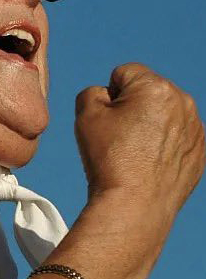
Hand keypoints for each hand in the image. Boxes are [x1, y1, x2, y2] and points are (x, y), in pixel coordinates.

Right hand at [74, 63, 204, 216]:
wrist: (136, 205)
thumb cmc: (110, 159)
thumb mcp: (85, 115)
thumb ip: (92, 92)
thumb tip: (108, 94)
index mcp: (156, 88)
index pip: (124, 73)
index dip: (109, 95)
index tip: (107, 121)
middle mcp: (183, 103)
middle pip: (147, 92)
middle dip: (132, 107)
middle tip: (119, 138)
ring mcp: (196, 128)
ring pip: (164, 114)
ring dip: (149, 125)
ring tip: (134, 152)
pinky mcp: (202, 151)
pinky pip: (177, 137)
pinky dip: (163, 145)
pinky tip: (149, 163)